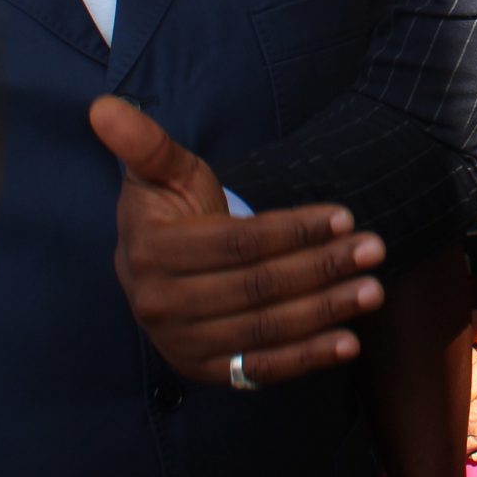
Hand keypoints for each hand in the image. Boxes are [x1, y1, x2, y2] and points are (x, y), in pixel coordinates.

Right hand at [88, 95, 385, 385]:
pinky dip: (306, 359)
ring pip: (264, 328)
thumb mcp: (162, 172)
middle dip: (321, 267)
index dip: (293, 230)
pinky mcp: (205, 370)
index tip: (344, 215)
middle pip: (257, 287)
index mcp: (152, 253)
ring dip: (325, 311)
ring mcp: (182, 343)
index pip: (237, 243)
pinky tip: (348, 342)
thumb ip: (144, 143)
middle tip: (374, 249)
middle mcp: (161, 305)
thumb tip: (102, 106)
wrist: (157, 266)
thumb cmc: (171, 209)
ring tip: (372, 289)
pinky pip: (260, 368)